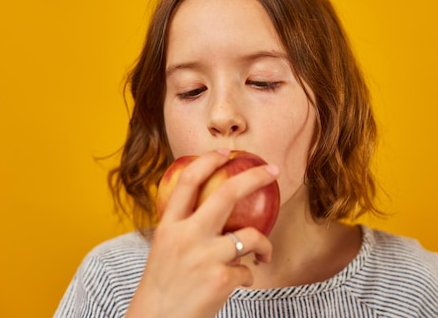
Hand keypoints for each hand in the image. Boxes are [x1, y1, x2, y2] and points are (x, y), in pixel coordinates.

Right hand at [126, 149, 277, 317]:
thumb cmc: (163, 287)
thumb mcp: (165, 249)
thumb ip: (186, 228)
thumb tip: (219, 212)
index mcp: (169, 226)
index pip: (189, 181)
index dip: (209, 160)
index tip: (226, 151)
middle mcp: (186, 236)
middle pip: (227, 193)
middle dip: (255, 177)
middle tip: (273, 170)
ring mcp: (205, 257)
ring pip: (252, 235)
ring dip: (264, 245)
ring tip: (262, 255)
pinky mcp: (221, 279)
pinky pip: (248, 270)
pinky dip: (247, 277)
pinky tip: (234, 285)